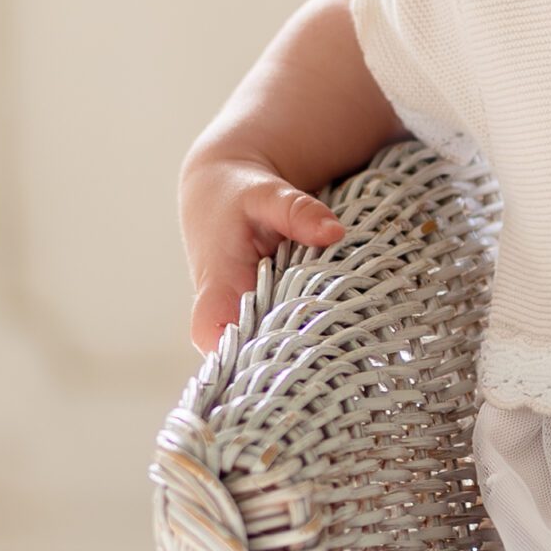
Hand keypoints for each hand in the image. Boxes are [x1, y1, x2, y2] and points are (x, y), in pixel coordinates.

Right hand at [179, 146, 347, 356]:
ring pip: (266, 349)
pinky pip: (280, 335)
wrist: (221, 191)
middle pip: (245, 354)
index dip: (237, 354)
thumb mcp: (266, 193)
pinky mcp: (259, 314)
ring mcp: (242, 316)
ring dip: (299, 349)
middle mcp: (225, 308)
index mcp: (218, 283)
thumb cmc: (238, 194)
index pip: (211, 334)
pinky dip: (305, 333)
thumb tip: (334, 232)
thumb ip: (297, 211)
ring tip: (338, 349)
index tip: (282, 352)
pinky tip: (337, 334)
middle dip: (284, 359)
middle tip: (331, 355)